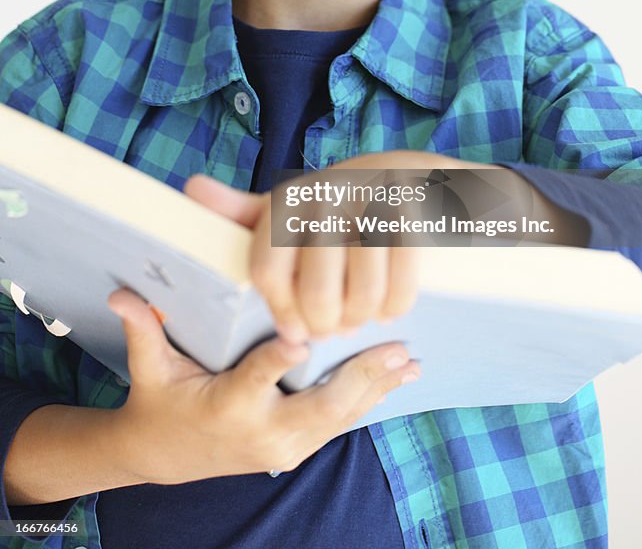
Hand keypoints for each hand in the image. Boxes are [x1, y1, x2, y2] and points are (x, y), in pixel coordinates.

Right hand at [107, 288, 419, 483]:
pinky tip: (398, 379)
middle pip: (318, 407)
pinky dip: (369, 401)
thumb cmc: (159, 402)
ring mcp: (284, 448)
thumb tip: (121, 294)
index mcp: (226, 405)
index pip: (256, 379)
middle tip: (395, 349)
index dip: (279, 360)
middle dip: (359, 379)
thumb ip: (144, 329)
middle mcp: (262, 432)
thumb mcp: (149, 368)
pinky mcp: (296, 450)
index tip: (303, 337)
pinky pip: (338, 425)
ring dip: (376, 389)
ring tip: (410, 361)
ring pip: (339, 418)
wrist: (164, 457)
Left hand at [184, 154, 421, 342]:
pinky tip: (389, 308)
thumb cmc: (336, 204)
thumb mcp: (288, 207)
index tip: (293, 331)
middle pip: (317, 294)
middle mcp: (325, 195)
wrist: (405, 172)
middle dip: (326, 324)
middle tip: (333, 328)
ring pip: (362, 296)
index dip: (281, 311)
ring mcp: (371, 203)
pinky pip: (401, 286)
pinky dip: (396, 308)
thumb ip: (242, 212)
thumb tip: (192, 188)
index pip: (268, 272)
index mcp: (288, 201)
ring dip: (362, 319)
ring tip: (359, 318)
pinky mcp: (411, 214)